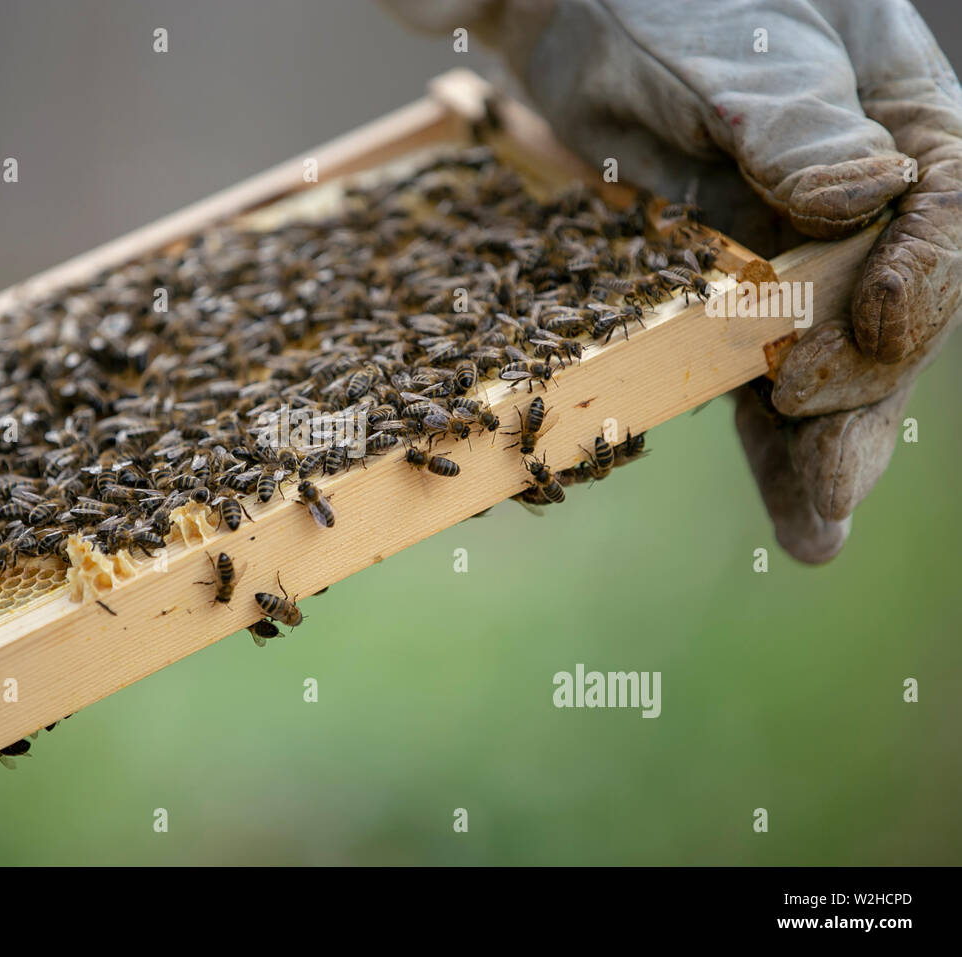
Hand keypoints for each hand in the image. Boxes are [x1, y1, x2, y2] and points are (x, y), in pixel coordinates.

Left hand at [384, 0, 960, 561]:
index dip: (922, 274)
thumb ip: (790, 119)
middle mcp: (866, 199)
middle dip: (862, 397)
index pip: (943, 204)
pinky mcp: (740, 293)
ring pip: (834, 359)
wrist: (577, 25)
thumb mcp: (724, 50)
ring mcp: (804, 253)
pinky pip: (764, 370)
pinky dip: (771, 436)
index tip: (879, 330)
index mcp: (898, 116)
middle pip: (893, 308)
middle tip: (829, 483)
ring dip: (825, 446)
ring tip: (816, 529)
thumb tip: (868, 190)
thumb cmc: (658, 10)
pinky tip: (793, 505)